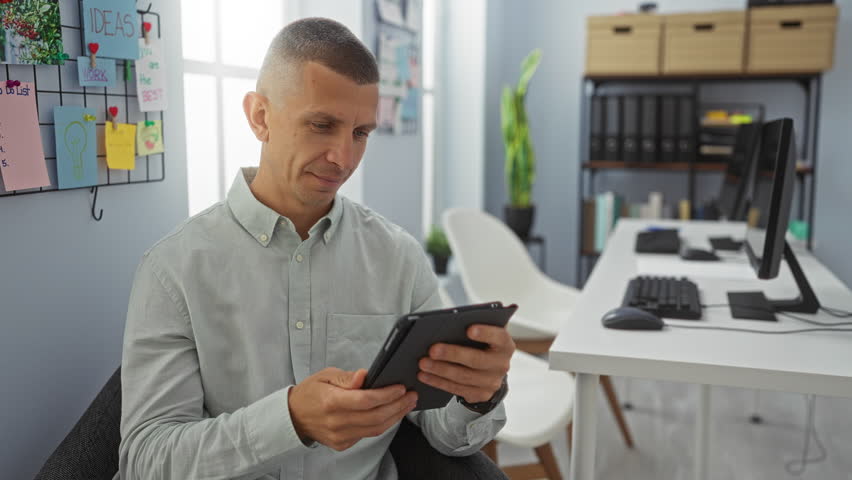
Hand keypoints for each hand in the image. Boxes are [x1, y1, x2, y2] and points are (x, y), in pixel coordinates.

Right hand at [288, 367, 417, 450]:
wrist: (293, 416)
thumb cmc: (310, 392)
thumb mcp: (325, 375)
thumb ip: (347, 377)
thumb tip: (365, 375)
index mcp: (331, 401)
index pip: (366, 400)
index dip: (387, 394)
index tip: (400, 387)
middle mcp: (336, 422)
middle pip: (375, 417)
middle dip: (398, 406)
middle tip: (411, 396)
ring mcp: (339, 436)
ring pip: (375, 429)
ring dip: (395, 417)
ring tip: (407, 404)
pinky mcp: (342, 444)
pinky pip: (367, 435)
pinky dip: (382, 424)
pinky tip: (391, 414)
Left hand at [417, 325, 514, 403]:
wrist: (491, 370)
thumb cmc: (482, 344)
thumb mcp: (484, 333)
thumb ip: (473, 327)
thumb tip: (447, 324)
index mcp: (505, 344)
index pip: (499, 337)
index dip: (485, 333)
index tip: (469, 329)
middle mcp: (502, 364)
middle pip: (477, 360)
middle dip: (452, 354)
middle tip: (432, 349)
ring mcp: (492, 382)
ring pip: (463, 376)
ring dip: (440, 370)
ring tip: (423, 363)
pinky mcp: (480, 394)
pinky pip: (456, 389)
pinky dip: (438, 382)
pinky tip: (424, 375)